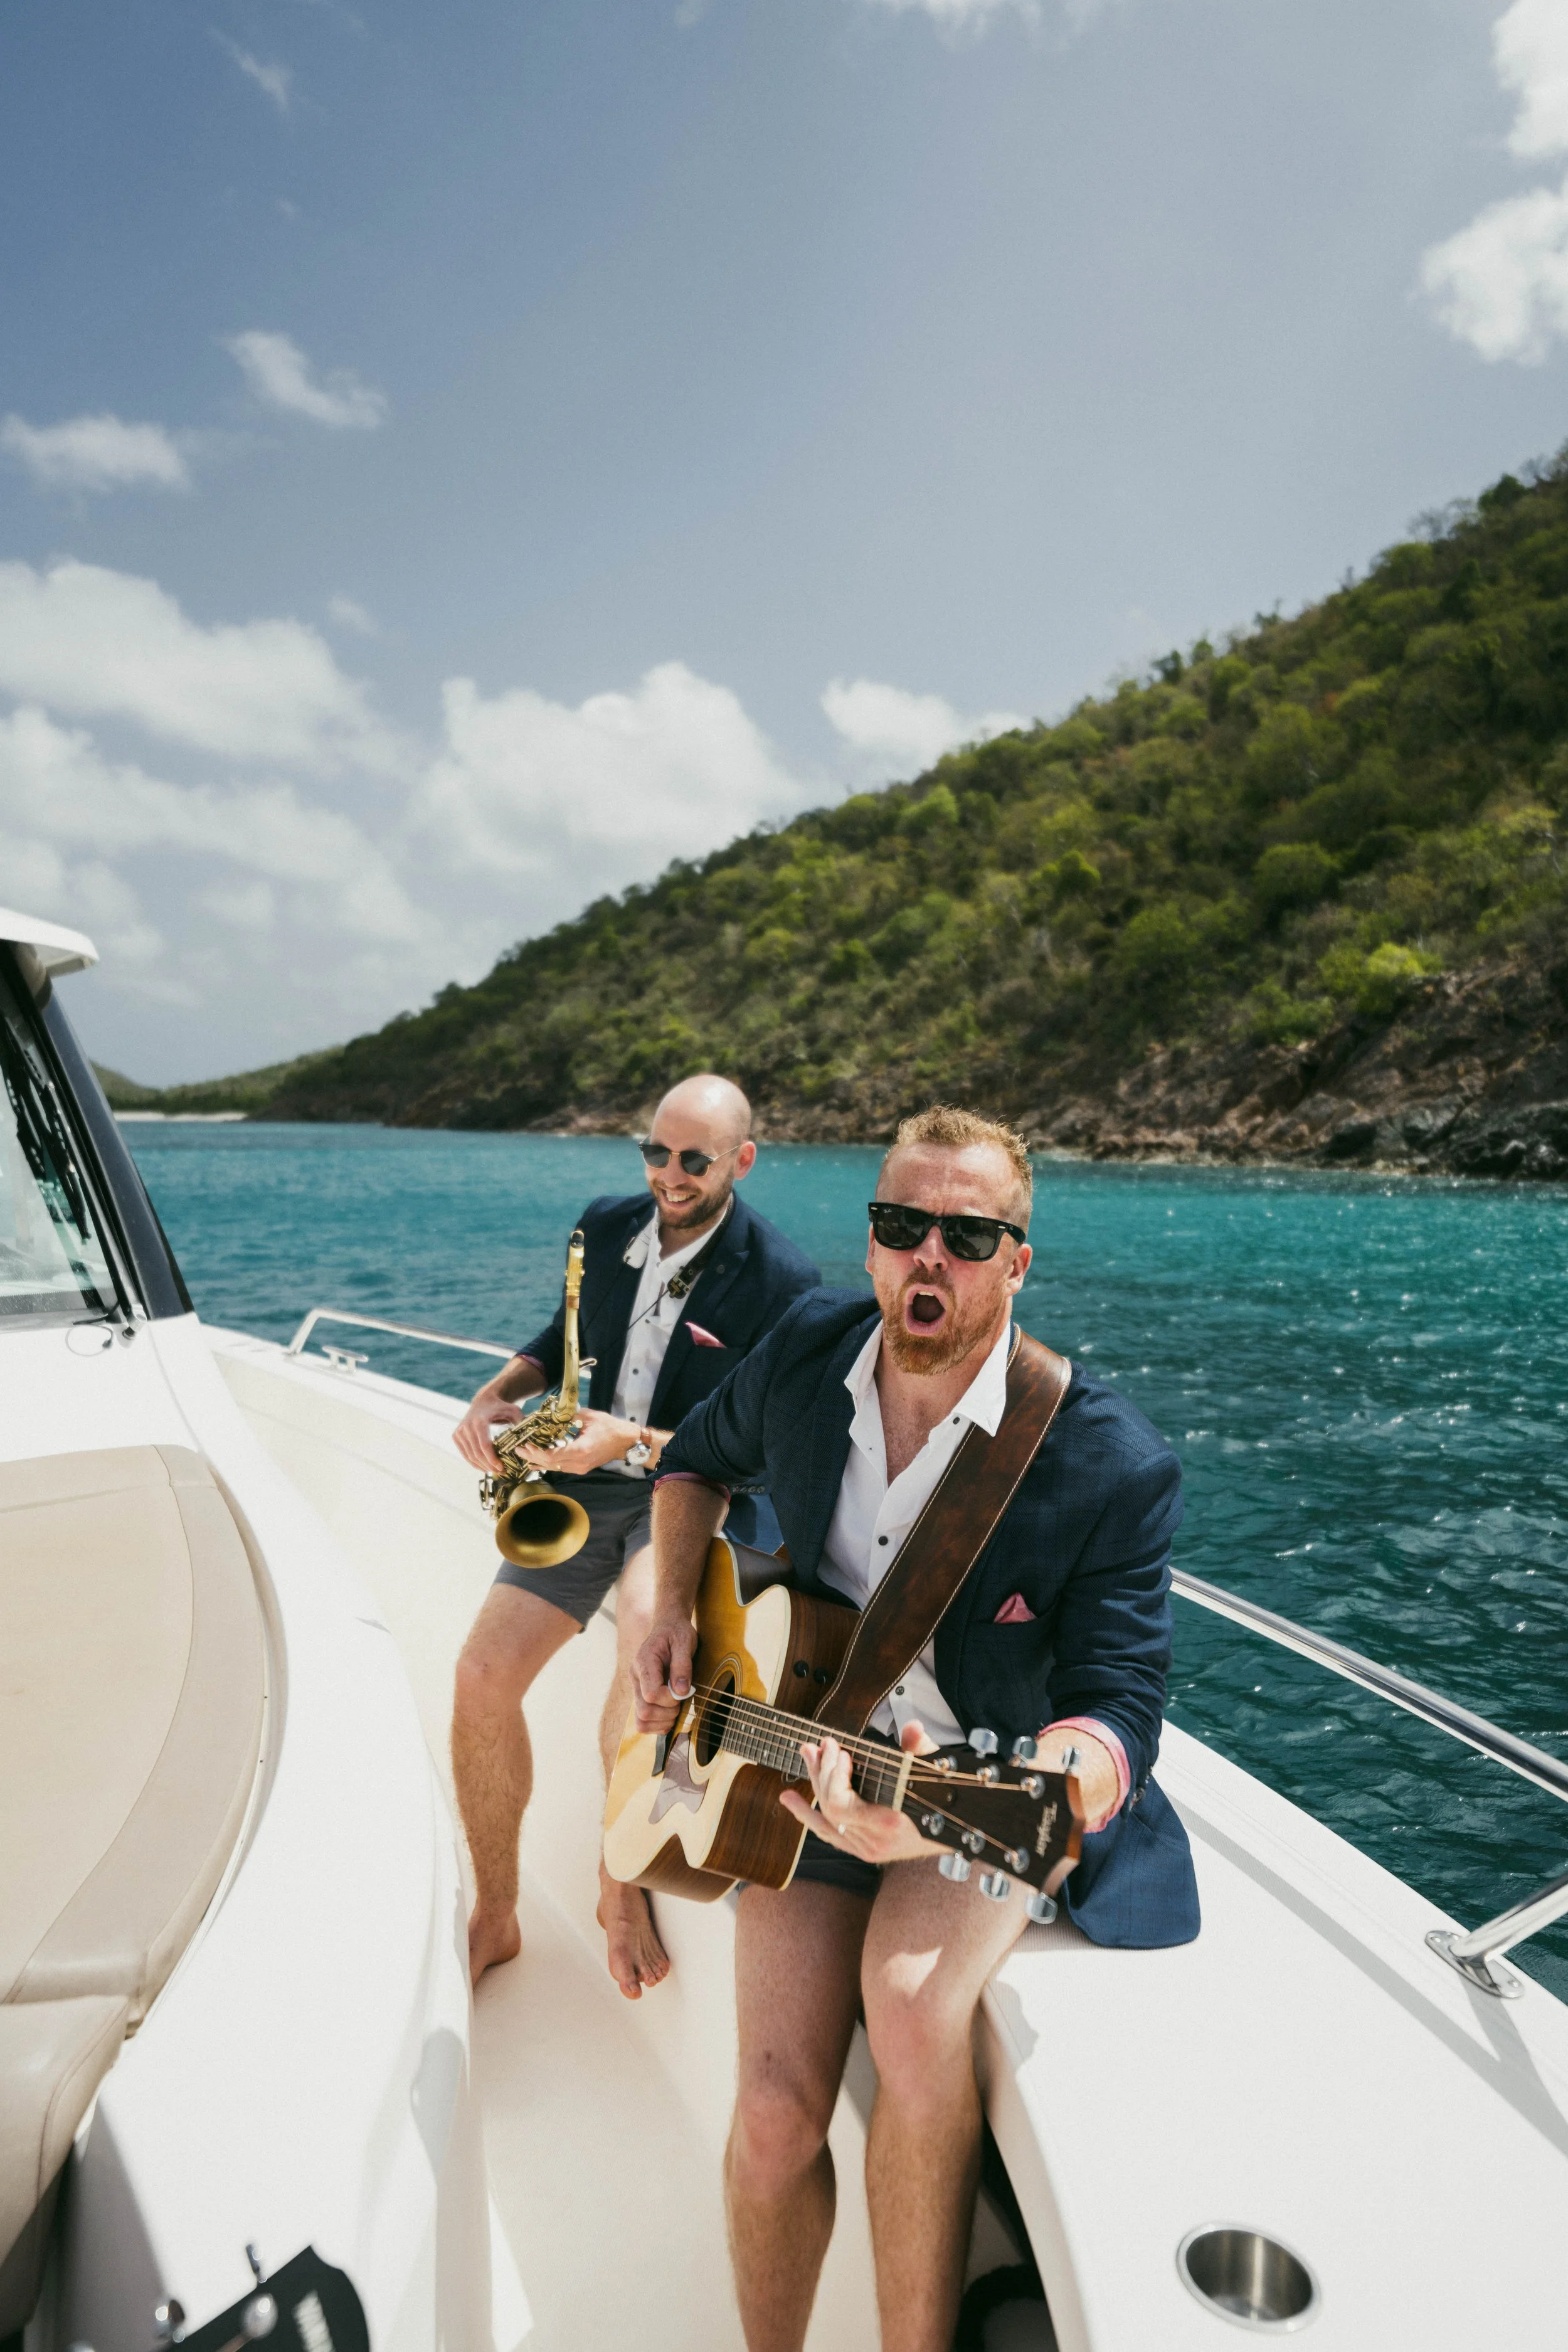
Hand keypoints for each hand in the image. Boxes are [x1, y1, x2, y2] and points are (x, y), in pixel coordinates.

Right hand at [452, 1396, 524, 1474]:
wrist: (484, 1400)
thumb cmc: (501, 1407)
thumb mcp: (514, 1411)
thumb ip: (521, 1424)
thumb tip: (526, 1441)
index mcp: (480, 1421)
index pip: (484, 1445)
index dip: (492, 1459)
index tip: (502, 1468)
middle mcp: (467, 1426)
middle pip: (477, 1453)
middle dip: (489, 1465)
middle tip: (501, 1472)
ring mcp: (460, 1431)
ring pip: (470, 1455)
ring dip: (482, 1466)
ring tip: (494, 1471)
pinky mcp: (456, 1435)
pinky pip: (465, 1454)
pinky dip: (474, 1463)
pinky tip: (484, 1467)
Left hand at [515, 1406, 639, 1476]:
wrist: (625, 1442)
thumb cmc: (609, 1428)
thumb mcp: (588, 1417)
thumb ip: (569, 1417)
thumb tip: (552, 1414)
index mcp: (580, 1451)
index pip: (552, 1456)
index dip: (536, 1451)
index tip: (525, 1444)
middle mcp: (578, 1464)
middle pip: (549, 1463)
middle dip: (532, 1457)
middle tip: (518, 1450)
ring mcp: (579, 1468)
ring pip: (554, 1467)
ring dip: (538, 1461)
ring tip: (523, 1456)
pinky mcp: (580, 1468)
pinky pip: (560, 1467)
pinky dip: (547, 1464)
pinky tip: (536, 1464)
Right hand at [632, 1616, 696, 1733]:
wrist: (668, 1628)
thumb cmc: (676, 1633)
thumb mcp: (684, 1642)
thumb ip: (682, 1666)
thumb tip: (681, 1691)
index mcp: (643, 1662)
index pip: (651, 1694)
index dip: (670, 1699)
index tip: (684, 1691)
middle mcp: (636, 1677)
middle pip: (644, 1711)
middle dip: (668, 1712)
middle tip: (681, 1701)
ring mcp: (636, 1688)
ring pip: (641, 1721)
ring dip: (663, 1721)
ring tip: (676, 1707)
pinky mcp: (641, 1696)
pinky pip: (643, 1722)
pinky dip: (659, 1725)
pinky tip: (671, 1713)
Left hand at [779, 1721, 937, 1864]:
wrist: (957, 1834)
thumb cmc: (945, 1800)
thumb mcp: (936, 1772)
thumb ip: (920, 1751)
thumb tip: (913, 1728)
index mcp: (889, 1824)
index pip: (840, 1806)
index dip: (833, 1778)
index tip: (841, 1752)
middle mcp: (874, 1842)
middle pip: (829, 1809)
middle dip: (821, 1772)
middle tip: (818, 1744)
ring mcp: (867, 1849)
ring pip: (826, 1821)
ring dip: (813, 1786)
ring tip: (805, 1757)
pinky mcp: (864, 1850)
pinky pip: (830, 1835)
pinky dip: (809, 1818)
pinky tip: (791, 1802)